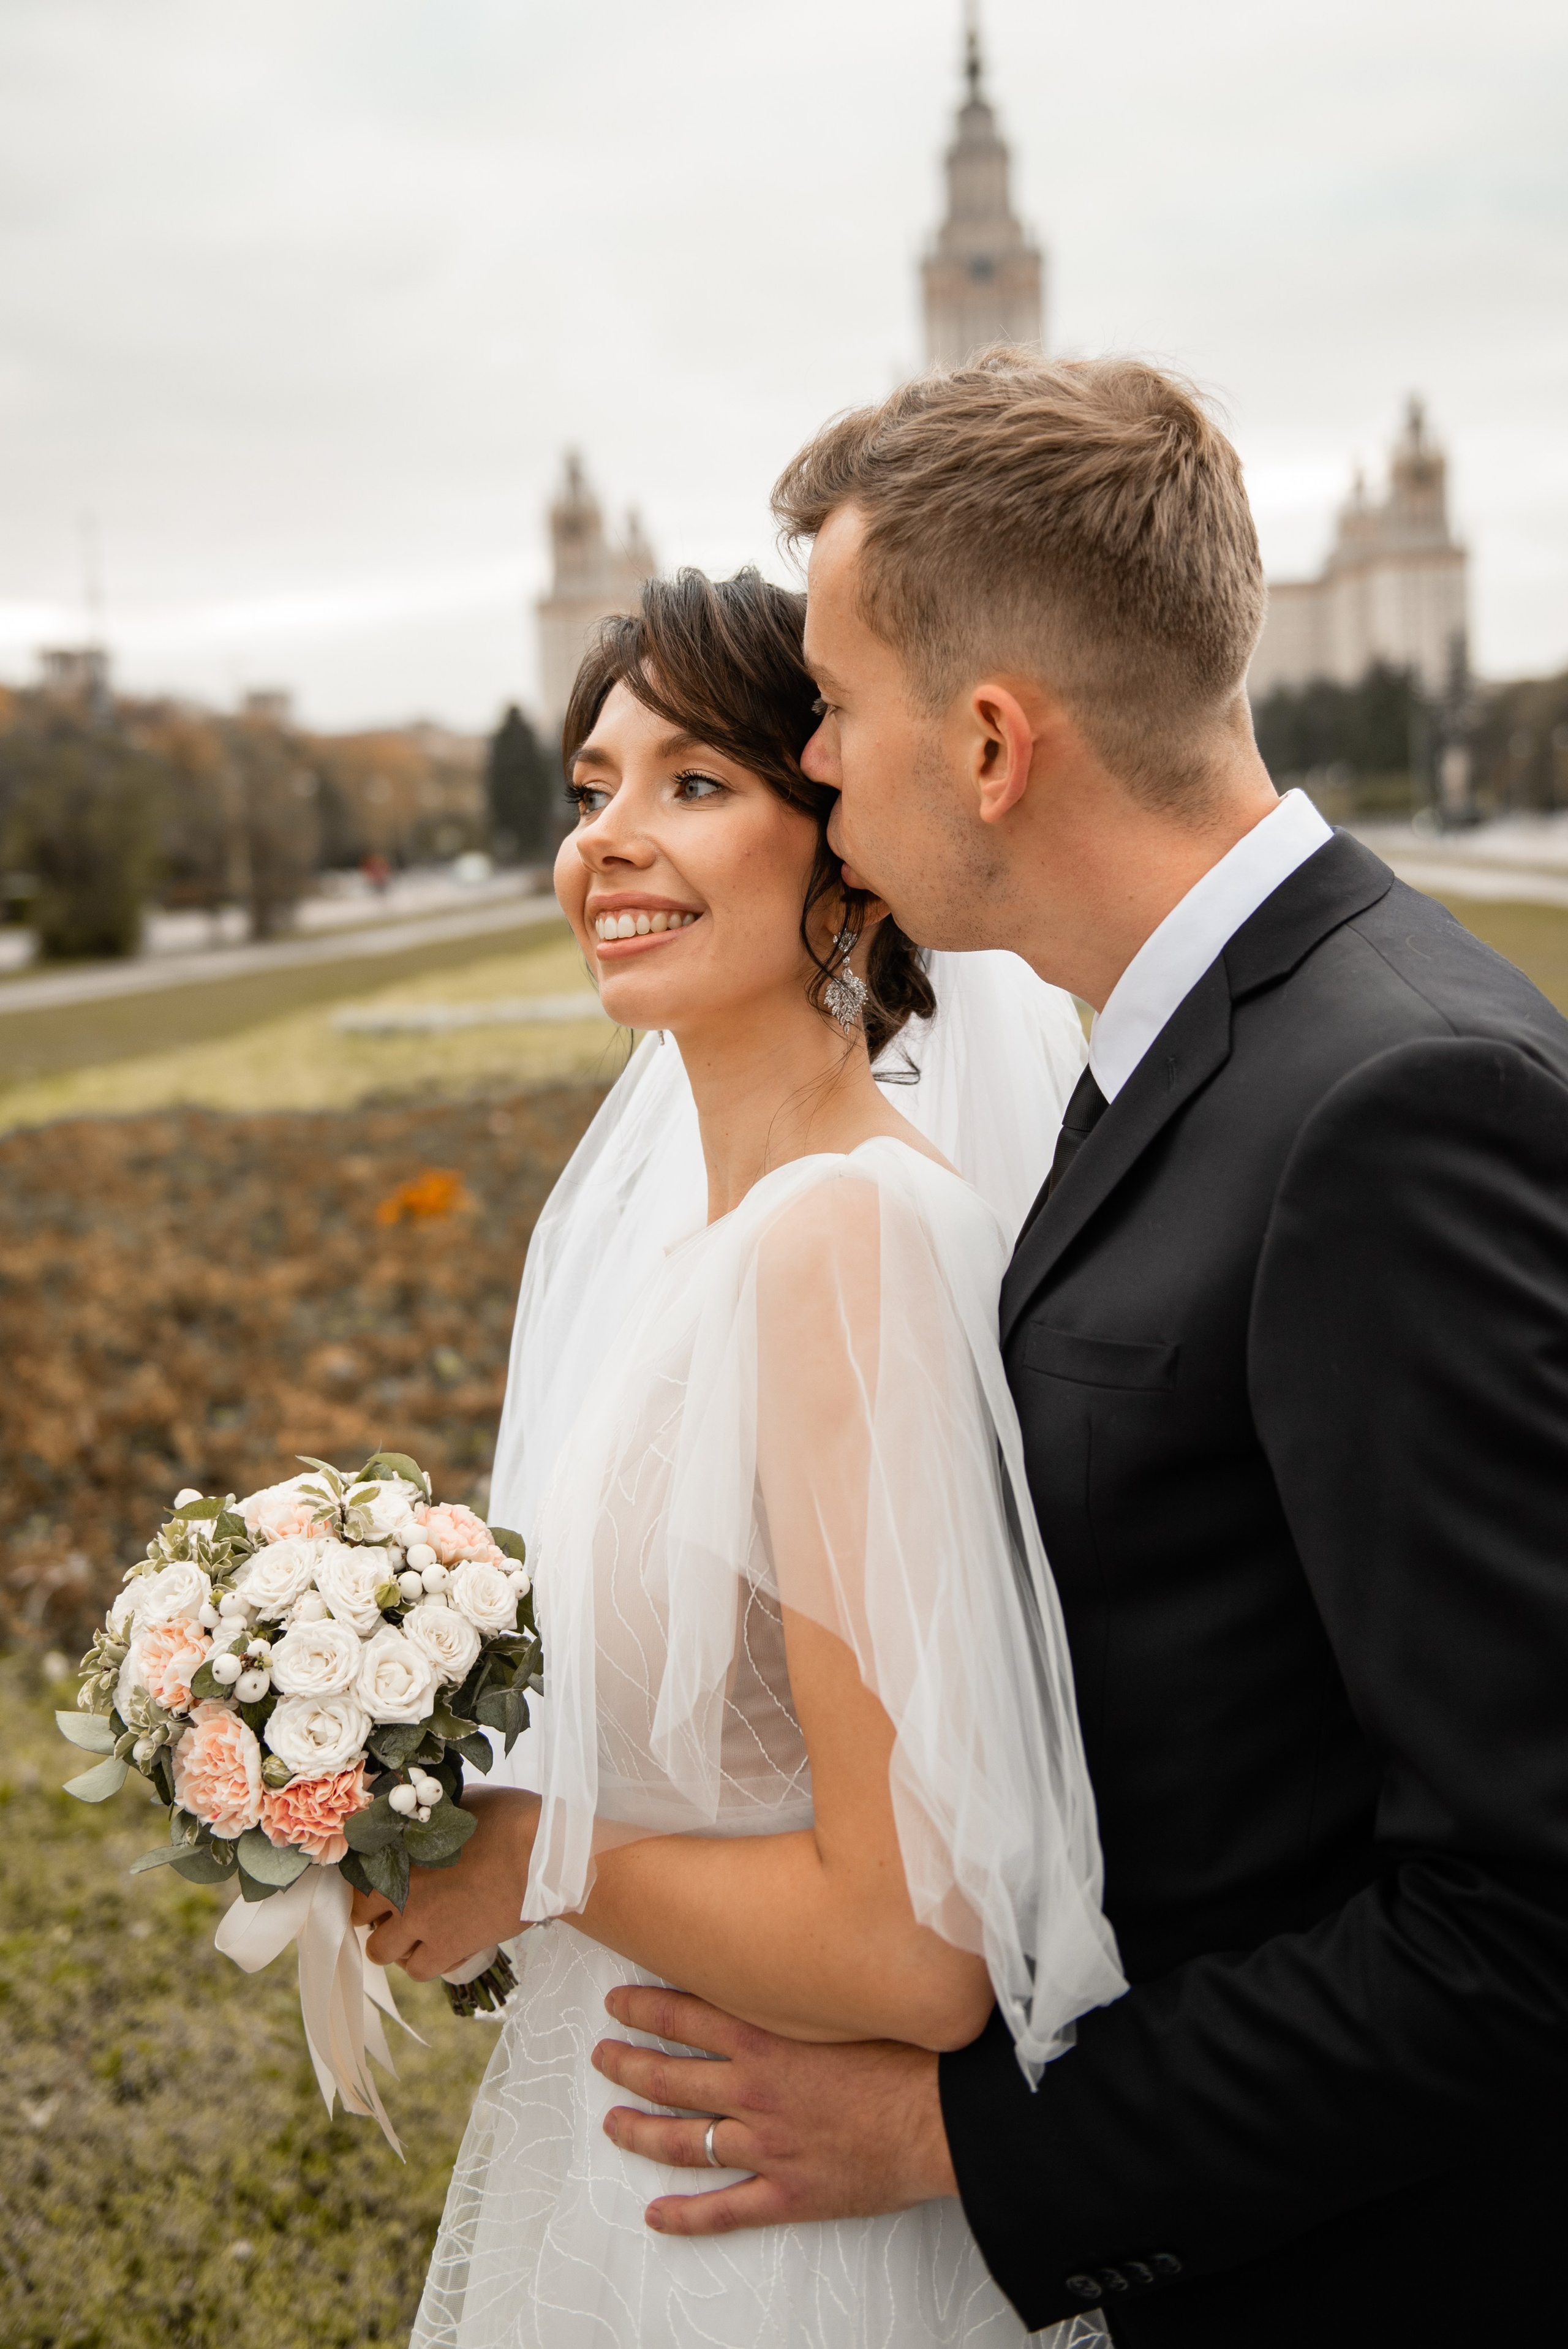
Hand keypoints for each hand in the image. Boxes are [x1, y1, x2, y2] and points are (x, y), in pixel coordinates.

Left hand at [350, 1786, 538, 1979]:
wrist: (542, 1855)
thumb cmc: (508, 1819)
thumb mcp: (461, 1803)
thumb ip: (434, 1816)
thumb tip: (425, 1815)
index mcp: (400, 1849)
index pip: (356, 1872)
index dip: (366, 1878)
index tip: (381, 1880)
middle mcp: (401, 1888)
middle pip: (360, 1914)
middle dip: (374, 1913)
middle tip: (397, 1907)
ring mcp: (422, 1921)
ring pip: (379, 1951)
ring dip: (394, 1943)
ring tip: (416, 1933)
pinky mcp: (448, 1947)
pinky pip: (418, 1971)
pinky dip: (425, 1963)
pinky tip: (441, 1948)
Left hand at [592, 1984, 958, 2235]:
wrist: (945, 2117)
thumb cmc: (907, 2055)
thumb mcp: (846, 2004)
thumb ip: (805, 1986)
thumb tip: (780, 1950)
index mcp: (768, 2040)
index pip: (686, 2016)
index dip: (645, 2009)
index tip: (619, 2003)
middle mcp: (755, 2091)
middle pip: (671, 2076)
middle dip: (628, 2064)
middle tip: (602, 2056)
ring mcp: (767, 2146)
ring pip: (682, 2141)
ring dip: (640, 2131)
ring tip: (612, 2123)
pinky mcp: (788, 2193)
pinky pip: (724, 2211)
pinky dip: (685, 2217)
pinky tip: (656, 2216)